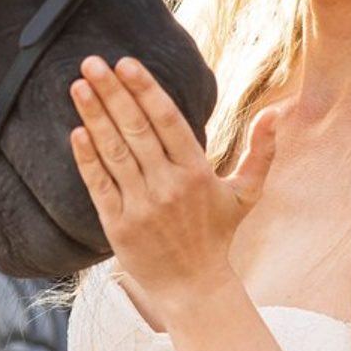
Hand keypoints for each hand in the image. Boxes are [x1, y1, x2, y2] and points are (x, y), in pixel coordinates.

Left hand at [69, 55, 276, 311]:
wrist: (194, 288)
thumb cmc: (218, 234)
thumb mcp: (246, 193)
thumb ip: (261, 151)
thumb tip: (276, 113)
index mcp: (196, 172)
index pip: (167, 121)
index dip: (146, 90)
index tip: (126, 63)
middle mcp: (168, 186)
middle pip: (136, 130)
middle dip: (112, 93)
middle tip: (92, 61)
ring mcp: (141, 206)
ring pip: (114, 153)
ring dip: (94, 117)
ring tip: (78, 86)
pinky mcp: (119, 226)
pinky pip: (99, 186)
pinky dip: (87, 159)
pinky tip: (75, 132)